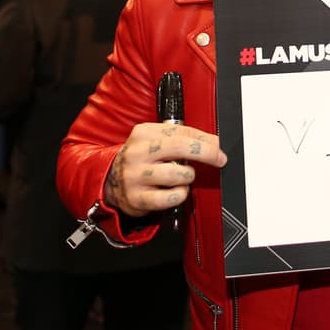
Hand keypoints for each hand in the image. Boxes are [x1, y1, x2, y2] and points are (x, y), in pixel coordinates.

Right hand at [103, 122, 224, 216]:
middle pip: (180, 147)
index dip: (206, 140)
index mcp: (143, 133)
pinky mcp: (137, 198)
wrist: (110, 180)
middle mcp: (138, 153)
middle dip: (206, 153)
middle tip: (219, 159)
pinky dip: (180, 195)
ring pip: (178, 174)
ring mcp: (135, 176)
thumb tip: (214, 143)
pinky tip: (176, 191)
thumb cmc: (141, 159)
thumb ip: (182, 138)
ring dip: (188, 176)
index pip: (182, 131)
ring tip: (183, 176)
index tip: (219, 147)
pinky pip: (170, 198)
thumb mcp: (155, 140)